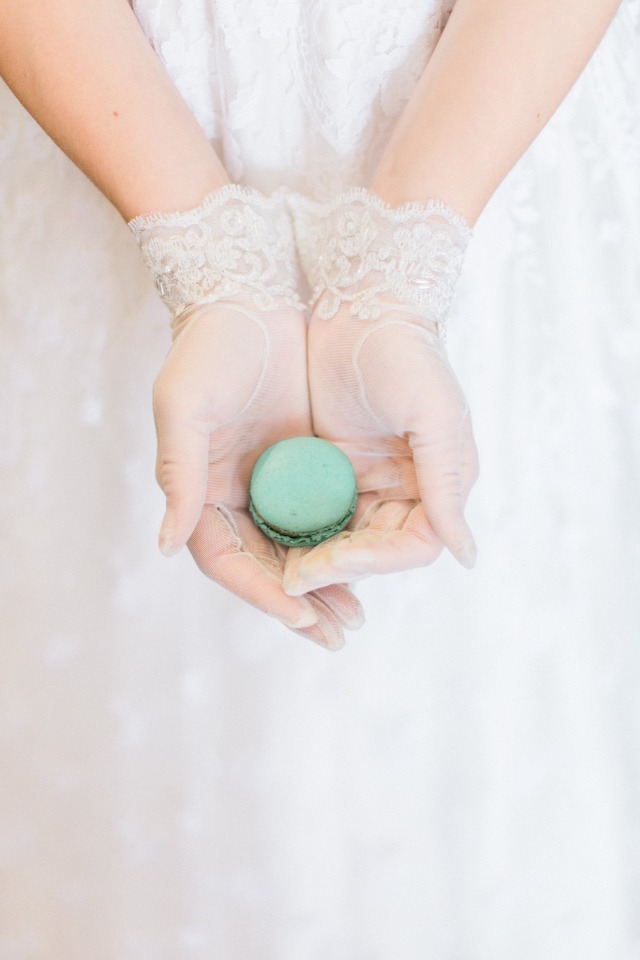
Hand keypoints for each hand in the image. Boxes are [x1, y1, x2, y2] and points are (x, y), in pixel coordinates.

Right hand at [130, 186, 363, 649]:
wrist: (248, 298)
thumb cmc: (210, 347)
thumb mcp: (186, 406)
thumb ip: (178, 475)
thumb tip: (165, 544)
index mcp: (199, 490)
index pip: (226, 559)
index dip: (262, 592)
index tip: (302, 615)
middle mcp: (230, 495)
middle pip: (262, 566)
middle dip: (298, 604)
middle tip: (337, 634)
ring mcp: (264, 484)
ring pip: (293, 550)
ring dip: (322, 585)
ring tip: (354, 616)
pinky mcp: (296, 466)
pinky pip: (317, 518)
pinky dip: (337, 544)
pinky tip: (364, 563)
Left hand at [283, 189, 478, 595]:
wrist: (358, 303)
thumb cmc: (403, 352)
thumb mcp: (432, 414)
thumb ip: (446, 485)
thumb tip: (466, 556)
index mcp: (438, 482)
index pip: (412, 545)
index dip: (372, 563)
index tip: (326, 563)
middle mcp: (408, 488)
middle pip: (375, 550)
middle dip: (338, 569)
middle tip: (293, 580)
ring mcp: (369, 479)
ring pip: (344, 538)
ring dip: (316, 559)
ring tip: (280, 574)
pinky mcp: (334, 466)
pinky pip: (317, 511)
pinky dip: (300, 530)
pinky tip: (270, 540)